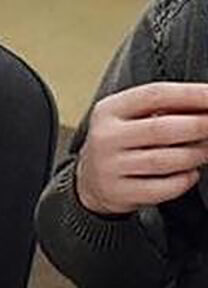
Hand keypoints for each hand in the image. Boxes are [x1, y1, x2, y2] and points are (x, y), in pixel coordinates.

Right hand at [75, 81, 207, 214]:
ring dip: (196, 154)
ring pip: (166, 160)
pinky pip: (164, 188)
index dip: (191, 94)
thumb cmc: (122, 143)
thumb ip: (165, 108)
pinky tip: (189, 172)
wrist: (91, 181)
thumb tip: (206, 105)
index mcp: (109, 110)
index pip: (154, 95)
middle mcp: (106, 137)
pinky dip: (185, 180)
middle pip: (162, 128)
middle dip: (201, 126)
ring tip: (205, 150)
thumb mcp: (131, 117)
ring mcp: (110, 166)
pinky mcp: (120, 192)